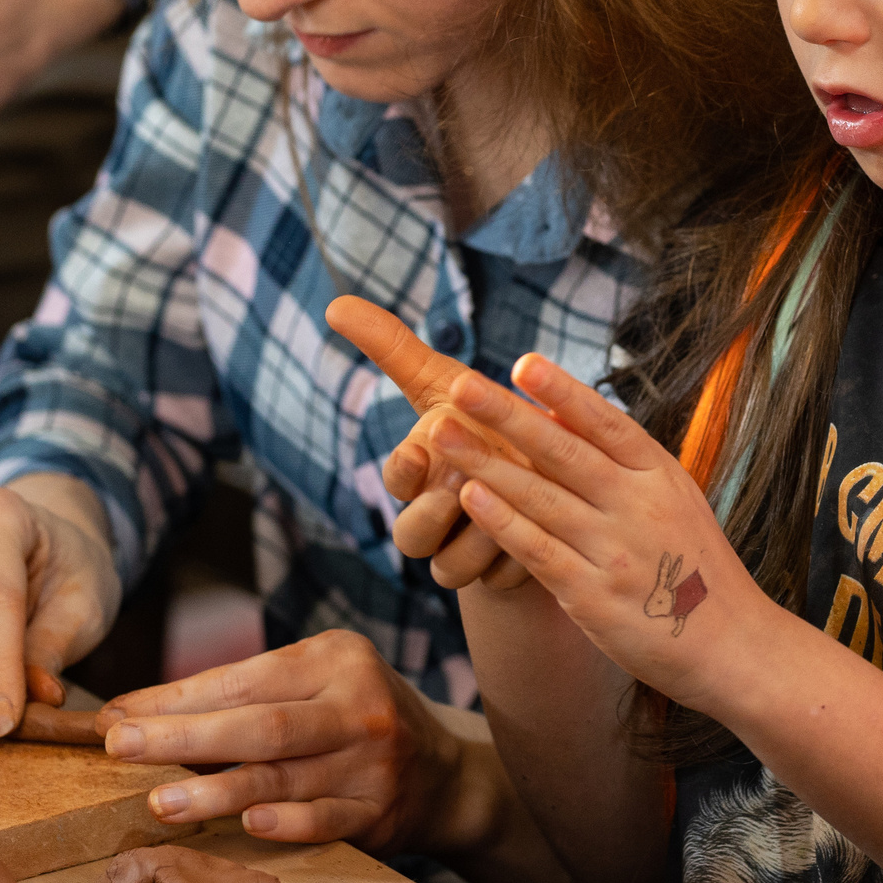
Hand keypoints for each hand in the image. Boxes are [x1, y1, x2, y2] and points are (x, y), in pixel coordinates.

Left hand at [99, 630, 473, 852]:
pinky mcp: (380, 810)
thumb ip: (243, 694)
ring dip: (217, 789)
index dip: (177, 699)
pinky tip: (248, 823)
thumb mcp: (314, 684)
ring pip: (285, 775)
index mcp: (335, 657)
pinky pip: (325, 819)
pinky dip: (287, 823)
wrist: (442, 773)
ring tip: (161, 801)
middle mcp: (359, 703)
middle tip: (124, 747)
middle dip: (185, 736)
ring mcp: (373, 760)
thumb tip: (140, 712)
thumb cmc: (352, 718)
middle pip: (262, 723)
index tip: (119, 716)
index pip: (244, 679)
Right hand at [325, 296, 528, 590]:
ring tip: (514, 504)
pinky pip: (501, 581)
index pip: (395, 478)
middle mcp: (432, 518)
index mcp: (416, 473)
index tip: (420, 446)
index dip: (404, 468)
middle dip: (436, 510)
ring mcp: (466, 552)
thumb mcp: (445, 379)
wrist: (547, 466)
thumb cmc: (487, 415)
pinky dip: (519, 558)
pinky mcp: (503, 574)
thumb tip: (335, 301)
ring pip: (452, 569)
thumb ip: (391, 345)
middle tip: (464, 481)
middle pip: (412, 538)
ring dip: (480, 537)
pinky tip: (547, 528)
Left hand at [429, 356, 763, 706]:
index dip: (564, 391)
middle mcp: (638, 507)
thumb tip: (555, 407)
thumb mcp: (673, 499)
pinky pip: (539, 551)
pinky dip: (503, 522)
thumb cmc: (695, 565)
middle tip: (459, 385)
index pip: (607, 423)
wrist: (734, 647)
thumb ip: (620, 459)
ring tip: (441, 432)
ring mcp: (615, 552)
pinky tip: (469, 496)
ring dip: (486, 462)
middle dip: (507, 416)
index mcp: (660, 475)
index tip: (523, 362)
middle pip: (564, 452)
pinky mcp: (593, 597)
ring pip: (540, 497)